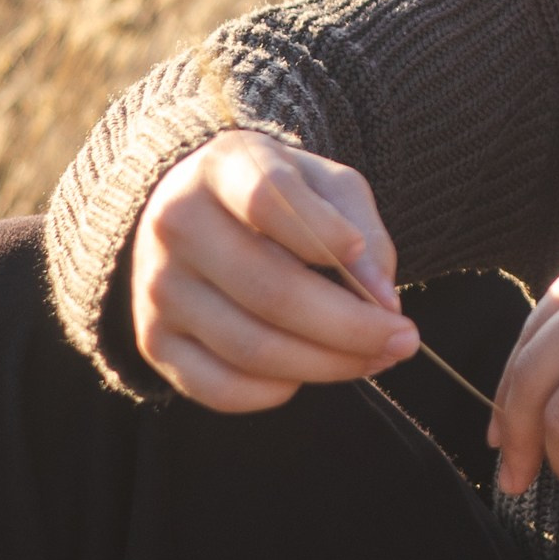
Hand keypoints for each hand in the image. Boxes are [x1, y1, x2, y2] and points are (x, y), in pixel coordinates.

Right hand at [131, 131, 413, 412]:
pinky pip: (219, 387)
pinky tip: (309, 373)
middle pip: (272, 291)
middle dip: (352, 327)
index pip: (268, 199)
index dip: (326, 236)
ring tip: (375, 358)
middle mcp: (176, 226)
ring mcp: (158, 288)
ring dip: (328, 365)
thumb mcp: (324, 184)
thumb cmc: (276, 196)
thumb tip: (382, 301)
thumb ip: (360, 228)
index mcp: (221, 167)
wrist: (193, 211)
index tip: (374, 268)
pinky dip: (275, 392)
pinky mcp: (154, 340)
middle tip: (404, 339)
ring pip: (252, 348)